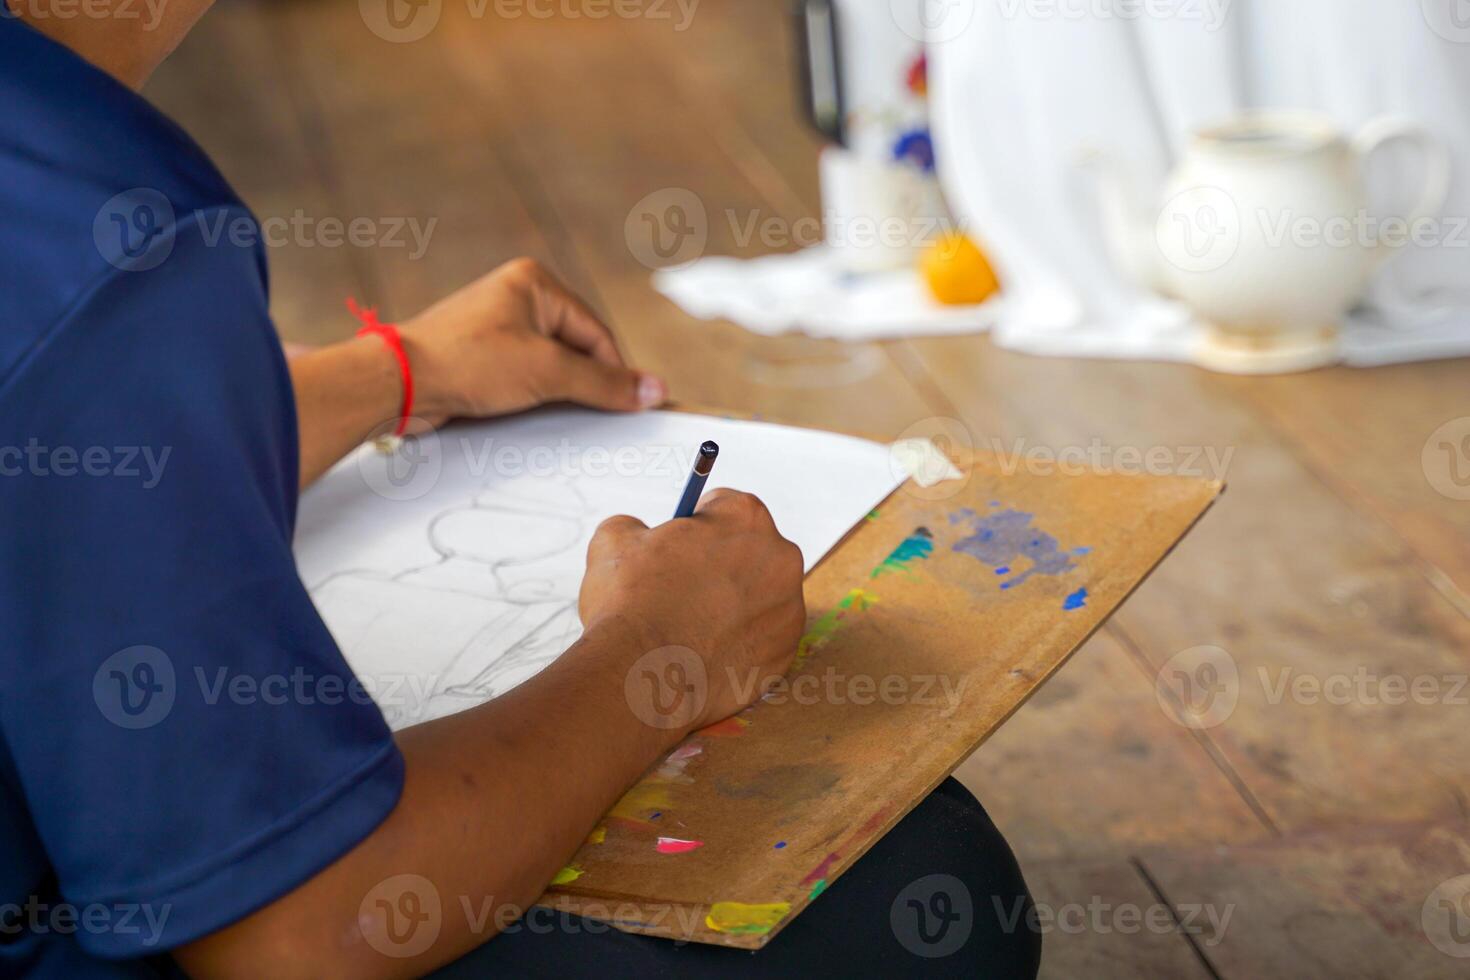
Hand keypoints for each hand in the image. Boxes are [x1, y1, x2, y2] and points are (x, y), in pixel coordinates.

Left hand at [401, 258, 665, 424]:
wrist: (398, 383)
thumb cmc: (466, 362)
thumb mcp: (547, 373)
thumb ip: (604, 382)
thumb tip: (653, 390)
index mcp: (535, 282)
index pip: (595, 332)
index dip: (614, 372)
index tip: (632, 406)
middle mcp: (515, 297)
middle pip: (574, 348)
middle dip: (582, 383)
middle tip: (592, 416)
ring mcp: (494, 327)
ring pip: (548, 366)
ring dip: (555, 394)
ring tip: (549, 413)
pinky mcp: (478, 355)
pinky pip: (521, 377)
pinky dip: (530, 398)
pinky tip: (527, 415)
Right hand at [578, 490, 805, 733]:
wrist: (644, 677)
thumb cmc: (630, 602)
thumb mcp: (614, 540)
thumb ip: (636, 527)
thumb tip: (639, 537)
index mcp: (746, 517)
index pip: (725, 507)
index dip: (697, 527)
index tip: (679, 547)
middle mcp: (781, 558)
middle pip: (750, 553)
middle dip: (720, 566)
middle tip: (682, 590)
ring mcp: (788, 610)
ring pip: (758, 600)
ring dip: (731, 607)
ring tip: (689, 627)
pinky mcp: (784, 655)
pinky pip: (760, 642)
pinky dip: (737, 646)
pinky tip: (702, 653)